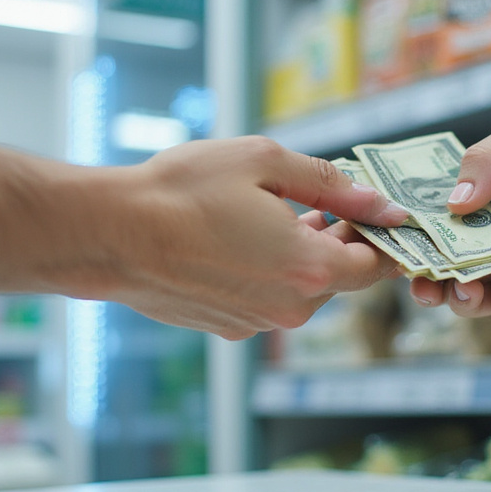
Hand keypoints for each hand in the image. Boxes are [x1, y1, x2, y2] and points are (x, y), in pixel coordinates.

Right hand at [61, 136, 406, 339]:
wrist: (107, 234)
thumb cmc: (182, 191)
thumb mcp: (265, 163)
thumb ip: (332, 186)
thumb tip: (382, 205)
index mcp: (309, 270)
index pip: (376, 266)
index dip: (383, 237)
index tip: (379, 212)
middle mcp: (288, 308)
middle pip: (340, 278)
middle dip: (339, 240)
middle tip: (324, 199)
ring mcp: (255, 324)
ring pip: (300, 289)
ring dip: (301, 255)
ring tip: (274, 211)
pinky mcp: (225, 328)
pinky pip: (265, 298)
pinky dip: (265, 272)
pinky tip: (237, 238)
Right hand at [409, 117, 490, 318]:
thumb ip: (487, 160)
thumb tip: (453, 202)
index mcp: (477, 204)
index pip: (429, 225)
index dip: (405, 235)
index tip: (387, 240)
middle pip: (442, 269)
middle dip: (423, 279)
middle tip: (417, 279)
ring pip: (472, 298)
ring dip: (460, 297)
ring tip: (462, 287)